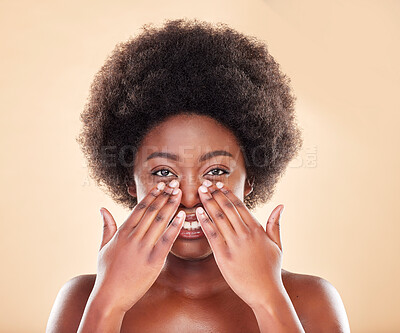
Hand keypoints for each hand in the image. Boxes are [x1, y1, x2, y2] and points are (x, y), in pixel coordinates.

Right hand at [92, 180, 184, 312]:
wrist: (109, 297)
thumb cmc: (106, 273)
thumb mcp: (103, 247)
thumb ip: (106, 226)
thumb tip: (102, 208)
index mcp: (122, 232)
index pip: (139, 208)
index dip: (151, 195)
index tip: (161, 185)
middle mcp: (133, 237)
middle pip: (151, 211)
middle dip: (164, 195)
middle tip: (175, 183)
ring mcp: (143, 248)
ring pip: (159, 221)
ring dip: (171, 205)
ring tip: (179, 193)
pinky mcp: (153, 261)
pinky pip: (166, 240)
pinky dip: (175, 227)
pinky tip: (182, 216)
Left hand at [196, 180, 284, 308]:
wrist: (266, 293)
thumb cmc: (271, 270)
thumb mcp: (277, 245)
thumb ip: (275, 224)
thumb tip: (280, 205)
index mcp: (257, 229)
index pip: (239, 206)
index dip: (227, 193)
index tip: (218, 185)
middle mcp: (245, 234)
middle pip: (227, 208)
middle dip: (214, 193)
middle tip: (204, 182)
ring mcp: (234, 244)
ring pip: (219, 218)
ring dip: (208, 203)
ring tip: (200, 191)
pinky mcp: (224, 256)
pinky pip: (212, 235)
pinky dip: (204, 222)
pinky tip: (198, 212)